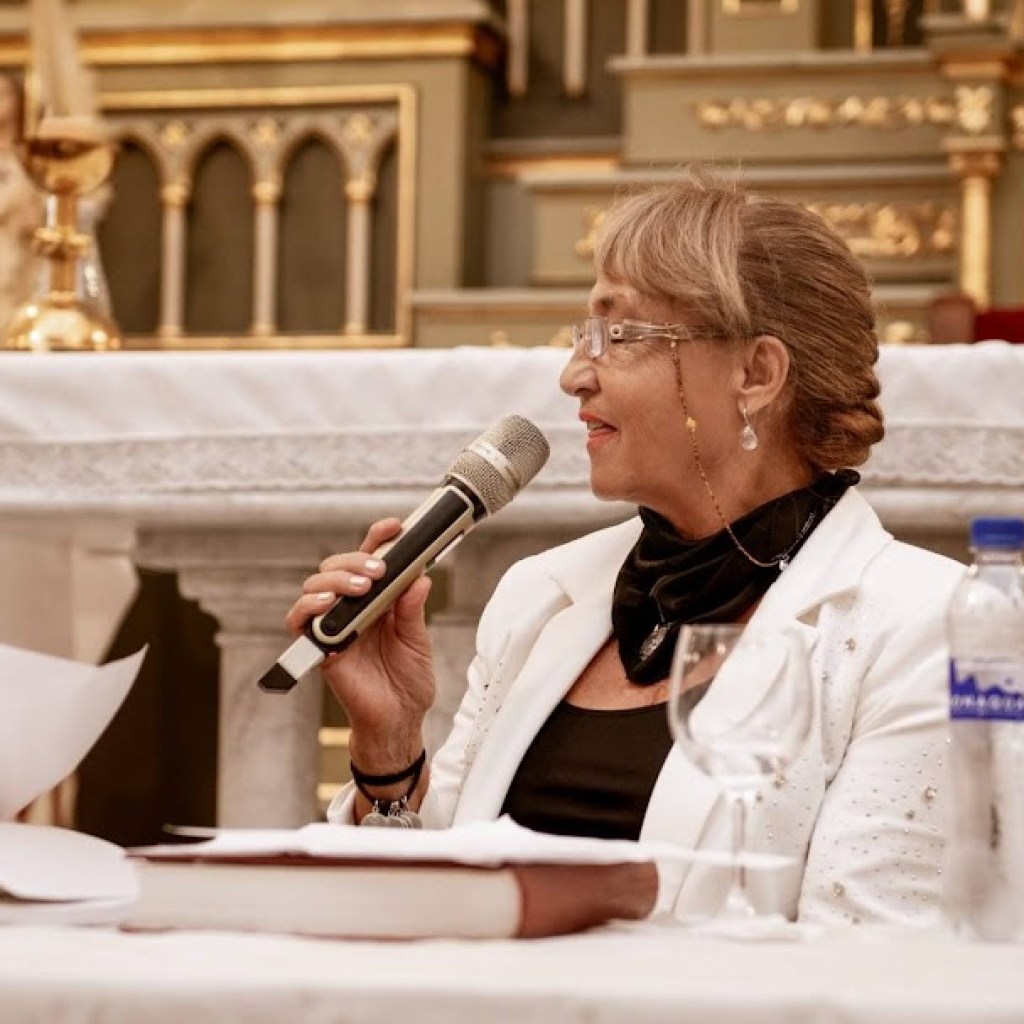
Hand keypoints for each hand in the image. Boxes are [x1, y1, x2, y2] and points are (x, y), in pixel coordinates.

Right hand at [285, 517, 434, 770]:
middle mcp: (352, 608)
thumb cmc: (408, 681)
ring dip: (335, 578)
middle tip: (379, 568)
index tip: (395, 526)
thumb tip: (419, 577)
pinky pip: (301, 621)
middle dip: (356, 558)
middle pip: (338, 566)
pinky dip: (309, 607)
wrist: (399, 720)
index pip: (370, 560)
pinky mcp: (320, 648)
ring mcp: (333, 626)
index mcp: (377, 600)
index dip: (378, 538)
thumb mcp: (418, 640)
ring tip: (360, 585)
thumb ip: (413, 609)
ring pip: (316, 586)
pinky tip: (328, 603)